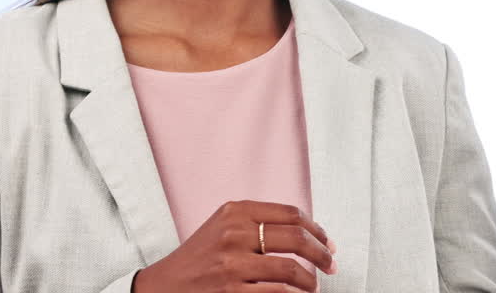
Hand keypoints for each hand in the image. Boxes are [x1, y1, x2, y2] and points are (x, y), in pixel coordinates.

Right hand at [132, 200, 336, 292]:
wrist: (164, 285)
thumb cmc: (199, 256)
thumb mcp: (224, 225)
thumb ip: (258, 221)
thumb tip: (306, 231)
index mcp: (236, 211)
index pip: (291, 214)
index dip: (317, 229)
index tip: (327, 241)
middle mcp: (234, 232)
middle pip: (296, 238)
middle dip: (321, 253)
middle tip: (331, 263)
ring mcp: (231, 263)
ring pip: (289, 269)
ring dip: (309, 280)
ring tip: (313, 285)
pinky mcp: (230, 290)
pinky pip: (275, 292)